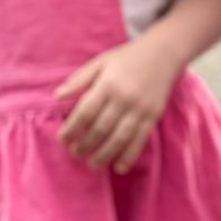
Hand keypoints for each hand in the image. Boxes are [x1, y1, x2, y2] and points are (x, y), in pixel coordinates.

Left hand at [55, 42, 178, 173]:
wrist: (163, 54)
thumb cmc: (127, 58)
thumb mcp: (100, 62)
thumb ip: (79, 80)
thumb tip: (56, 96)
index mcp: (108, 84)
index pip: (85, 112)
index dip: (72, 129)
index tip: (62, 140)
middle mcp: (124, 98)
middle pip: (101, 128)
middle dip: (85, 145)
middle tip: (75, 153)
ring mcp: (140, 109)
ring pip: (120, 139)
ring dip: (104, 155)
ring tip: (92, 164)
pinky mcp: (153, 117)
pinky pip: (140, 141)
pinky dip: (129, 156)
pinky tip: (118, 167)